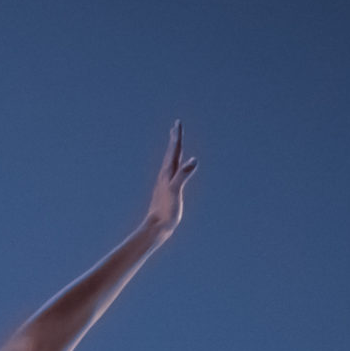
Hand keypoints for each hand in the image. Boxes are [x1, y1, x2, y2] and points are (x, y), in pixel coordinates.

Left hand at [143, 120, 197, 238]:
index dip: (177, 137)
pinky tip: (177, 169)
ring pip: (170, 162)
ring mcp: (165, 183)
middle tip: (175, 126)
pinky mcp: (167, 191)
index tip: (177, 123)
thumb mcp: (176, 191)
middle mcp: (165, 176)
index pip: (174, 150)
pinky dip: (176, 165)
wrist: (156, 227)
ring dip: (173, 151)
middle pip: (171, 153)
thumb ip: (183, 175)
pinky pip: (173, 173)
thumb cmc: (166, 211)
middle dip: (174, 139)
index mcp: (168, 173)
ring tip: (175, 144)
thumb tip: (193, 160)